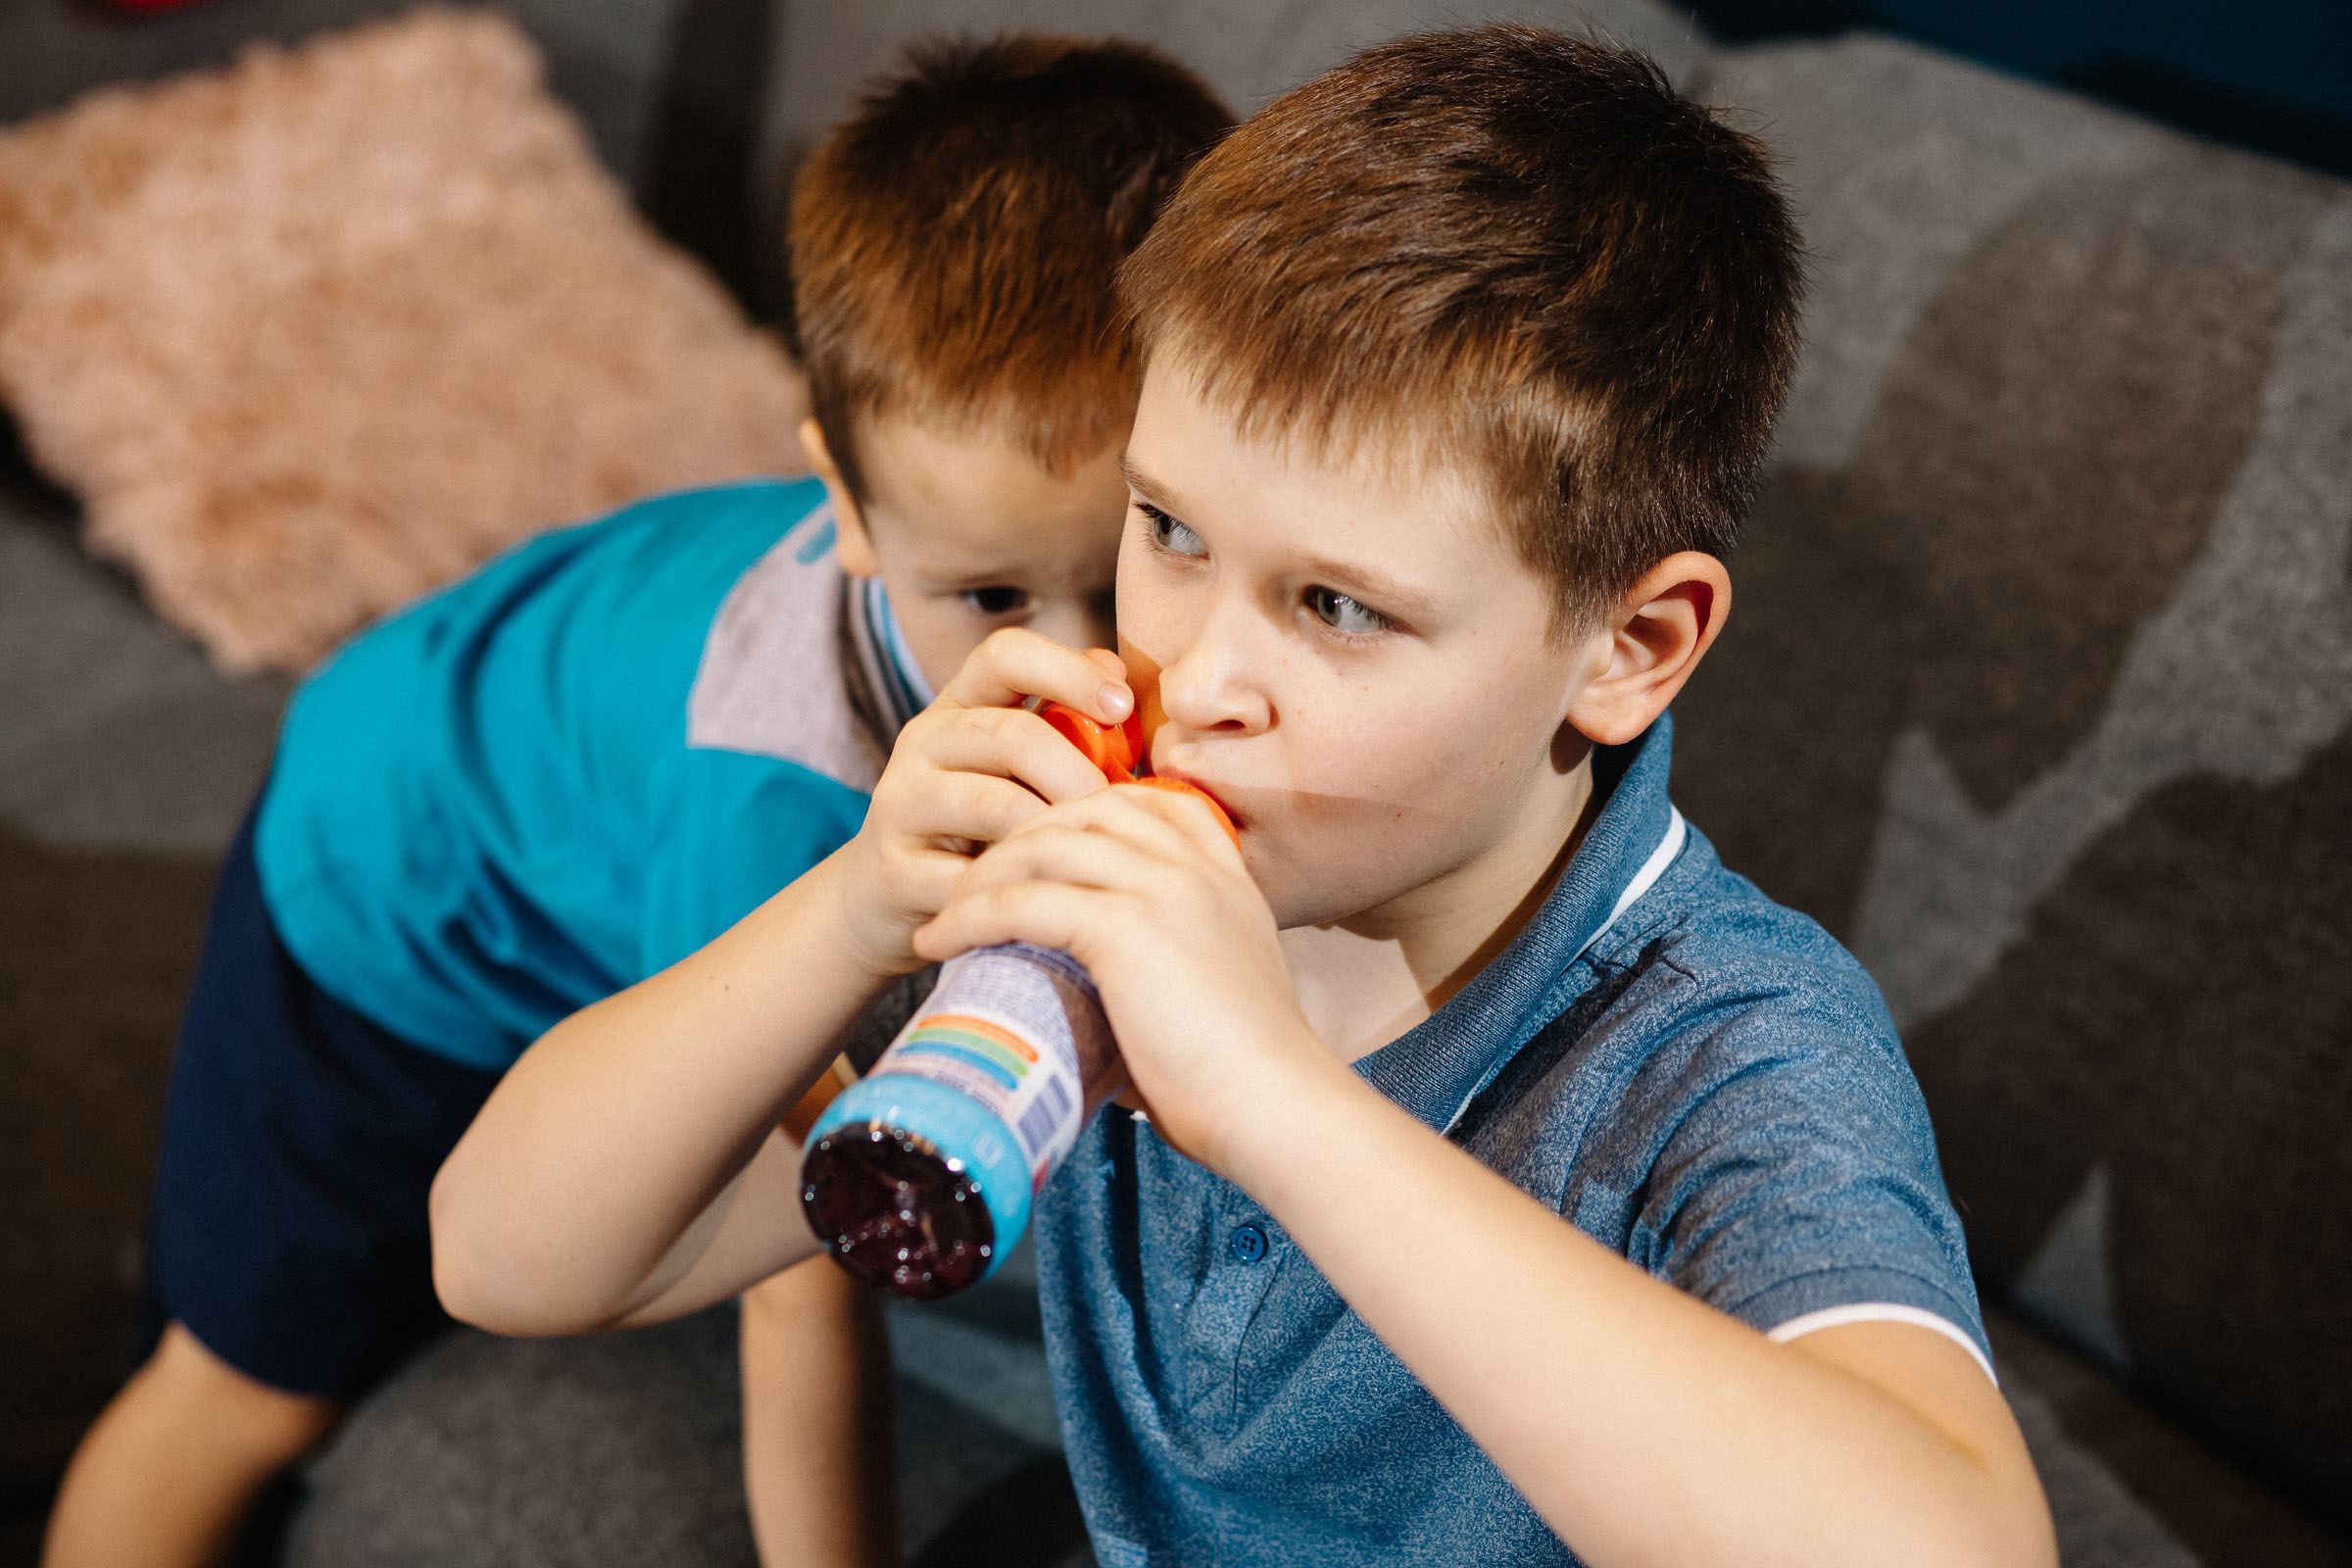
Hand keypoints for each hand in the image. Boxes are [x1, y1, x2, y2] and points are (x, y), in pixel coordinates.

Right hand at [832, 629, 1133, 978]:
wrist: (887, 896)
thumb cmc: (980, 823)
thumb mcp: (1018, 766)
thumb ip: (1065, 720)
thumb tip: (1117, 673)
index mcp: (960, 704)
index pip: (1005, 655)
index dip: (1069, 670)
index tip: (1123, 706)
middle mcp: (922, 741)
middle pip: (1011, 734)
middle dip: (1078, 773)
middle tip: (1118, 810)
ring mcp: (900, 804)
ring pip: (994, 804)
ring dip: (1055, 830)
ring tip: (1088, 853)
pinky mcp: (893, 869)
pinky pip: (973, 877)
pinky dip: (1021, 889)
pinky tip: (1052, 898)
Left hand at [912, 783, 1338, 1172]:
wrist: (1279, 1108)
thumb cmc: (1247, 1082)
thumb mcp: (1218, 998)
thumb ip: (1168, 978)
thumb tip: (1100, 1012)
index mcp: (1227, 878)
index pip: (1151, 802)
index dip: (1085, 811)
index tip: (1038, 848)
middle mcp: (1195, 868)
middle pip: (1083, 810)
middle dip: (1019, 836)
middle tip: (973, 883)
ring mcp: (1161, 889)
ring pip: (1043, 846)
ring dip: (981, 874)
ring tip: (945, 912)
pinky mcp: (1124, 928)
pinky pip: (1022, 902)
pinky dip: (968, 917)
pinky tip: (938, 941)